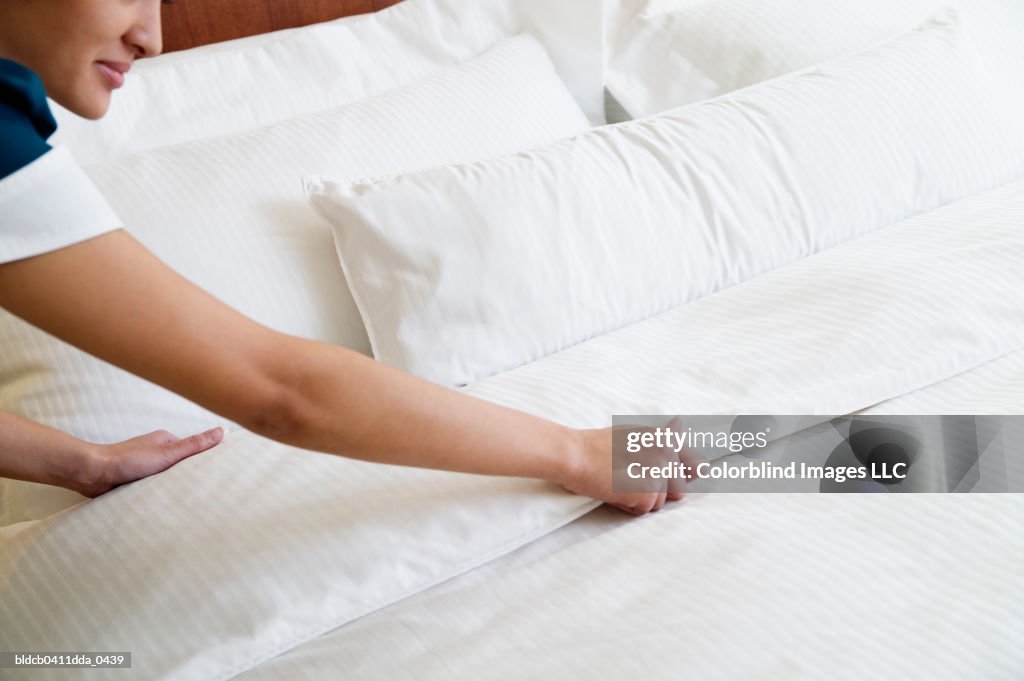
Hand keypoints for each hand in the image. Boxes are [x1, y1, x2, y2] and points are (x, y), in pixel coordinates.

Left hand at [74, 427, 225, 496]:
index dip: (206, 461)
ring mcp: (145, 466)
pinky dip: (159, 493)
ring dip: (172, 486)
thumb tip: (222, 431)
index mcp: (166, 440)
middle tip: (206, 491)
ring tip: (187, 501)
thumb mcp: (167, 453)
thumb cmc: (127, 461)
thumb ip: (194, 445)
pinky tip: (165, 502)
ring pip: (167, 477)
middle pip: (181, 464)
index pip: (193, 450)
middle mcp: (156, 451)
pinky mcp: (134, 480)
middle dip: (190, 476)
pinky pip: (153, 486)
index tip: (220, 472)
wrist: (91, 473)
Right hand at [560, 422, 689, 515]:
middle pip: (678, 489)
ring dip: (639, 500)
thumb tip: (681, 424)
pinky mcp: (648, 492)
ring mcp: (658, 472)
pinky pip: (644, 510)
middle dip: (656, 490)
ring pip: (659, 503)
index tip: (680, 478)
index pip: (694, 464)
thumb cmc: (595, 447)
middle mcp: (666, 453)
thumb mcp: (631, 434)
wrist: (574, 455)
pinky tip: (614, 491)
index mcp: (663, 437)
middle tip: (628, 476)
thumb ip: (660, 437)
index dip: (683, 476)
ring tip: (618, 482)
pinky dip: (628, 506)